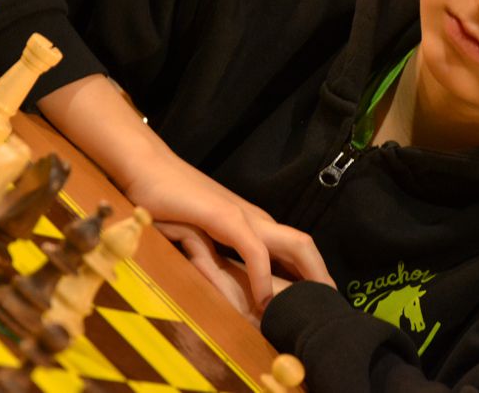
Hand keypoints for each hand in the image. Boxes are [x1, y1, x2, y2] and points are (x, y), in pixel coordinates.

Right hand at [121, 158, 334, 311]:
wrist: (146, 168)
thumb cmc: (169, 204)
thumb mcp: (199, 239)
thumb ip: (217, 261)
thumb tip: (231, 293)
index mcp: (254, 225)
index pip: (296, 250)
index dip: (312, 275)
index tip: (321, 303)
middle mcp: (257, 219)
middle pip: (306, 246)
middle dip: (323, 277)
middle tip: (332, 310)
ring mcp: (244, 216)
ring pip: (294, 245)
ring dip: (309, 278)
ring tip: (315, 308)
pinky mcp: (225, 216)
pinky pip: (254, 250)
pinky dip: (263, 276)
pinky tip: (265, 299)